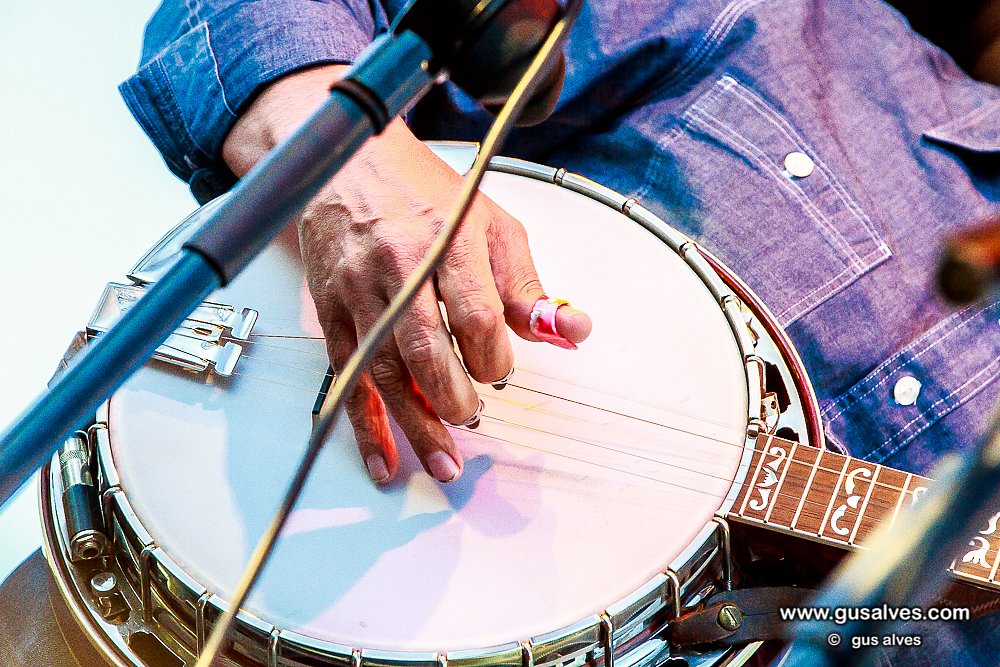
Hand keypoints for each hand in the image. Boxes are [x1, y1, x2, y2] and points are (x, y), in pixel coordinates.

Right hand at [222, 65, 591, 483]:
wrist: (349, 162)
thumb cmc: (426, 193)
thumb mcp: (492, 225)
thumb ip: (528, 286)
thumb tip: (570, 331)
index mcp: (448, 239)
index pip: (477, 315)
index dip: (494, 357)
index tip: (500, 372)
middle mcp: (398, 265)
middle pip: (425, 348)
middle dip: (454, 398)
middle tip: (474, 418)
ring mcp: (357, 289)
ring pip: (383, 370)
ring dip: (415, 424)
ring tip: (444, 463)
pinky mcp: (330, 309)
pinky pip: (346, 376)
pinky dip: (364, 424)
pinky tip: (383, 459)